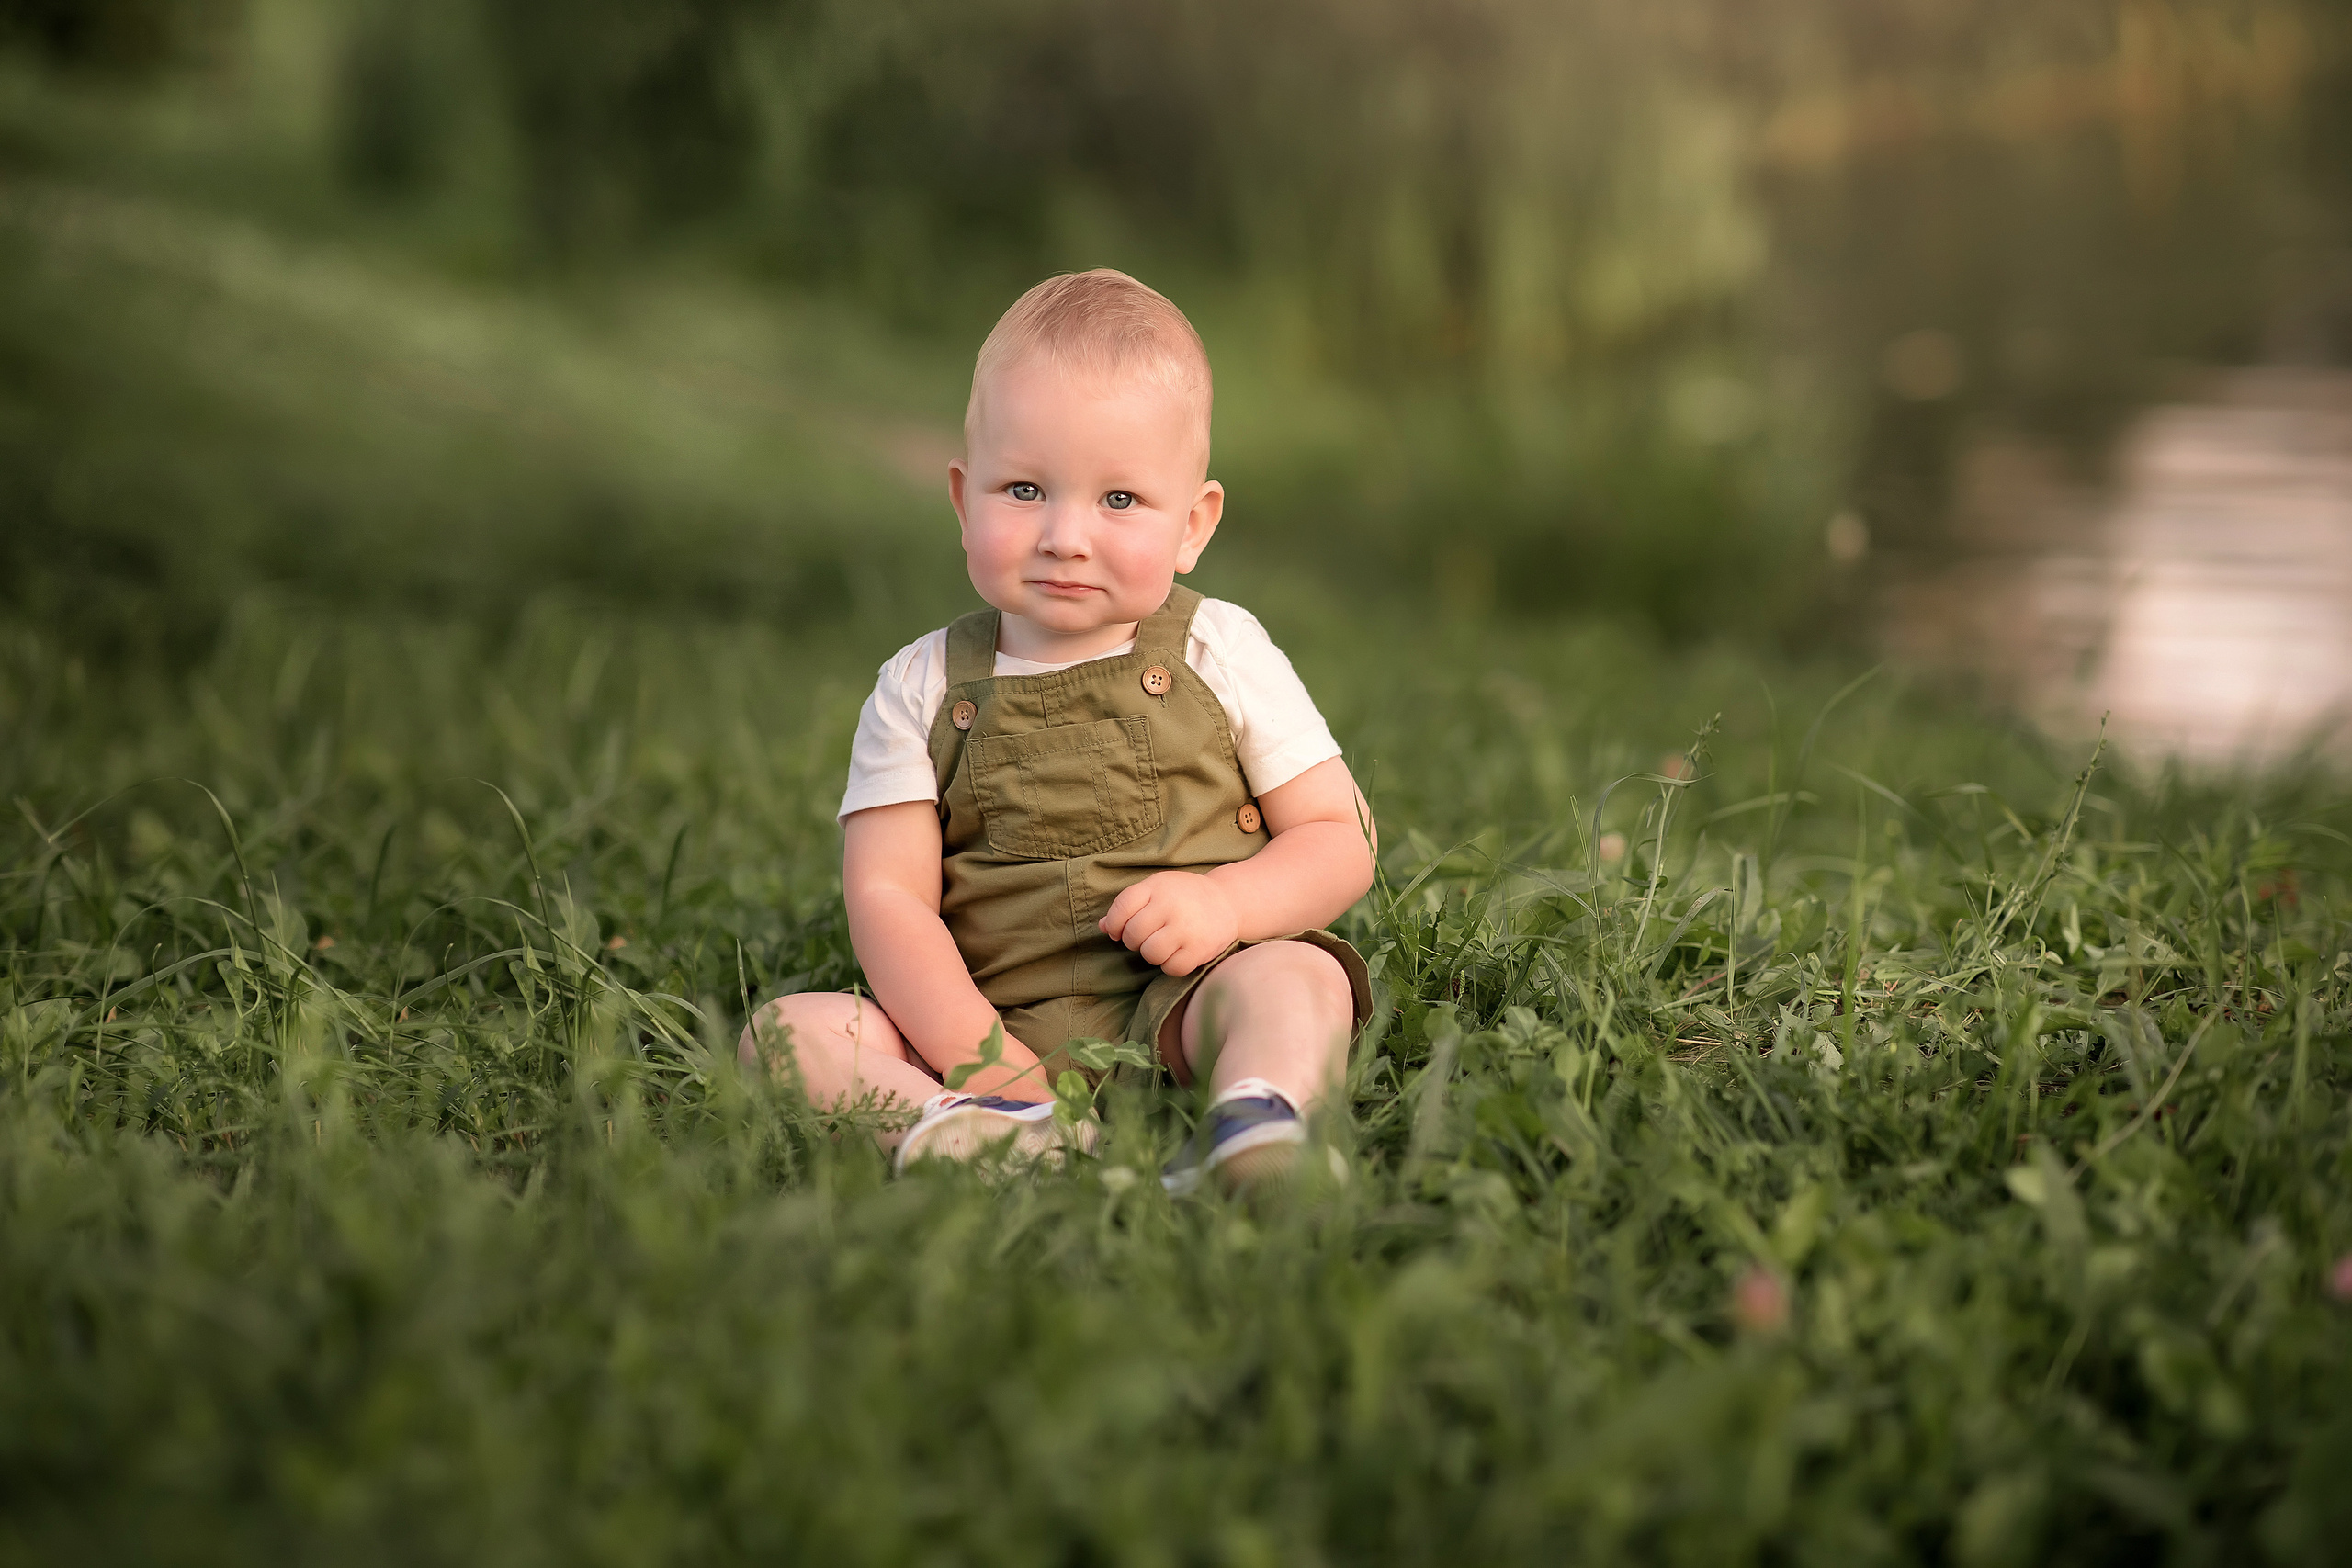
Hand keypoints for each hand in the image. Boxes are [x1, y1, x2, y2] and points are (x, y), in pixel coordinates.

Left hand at [1099, 871, 1237, 975]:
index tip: (1118, 929)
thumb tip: (1101, 927)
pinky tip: (1177, 953)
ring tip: (1163, 944)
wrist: (1228, 901)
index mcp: (1157, 887)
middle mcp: (1171, 906)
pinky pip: (1171, 968)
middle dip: (1134, 940)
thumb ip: (1129, 905)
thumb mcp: (1156, 889)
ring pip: (1150, 954)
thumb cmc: (1184, 896)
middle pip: (1133, 935)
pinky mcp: (1200, 949)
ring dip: (1152, 953)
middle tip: (1147, 936)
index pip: (1121, 908)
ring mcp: (1186, 928)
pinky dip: (1170, 965)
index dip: (1114, 924)